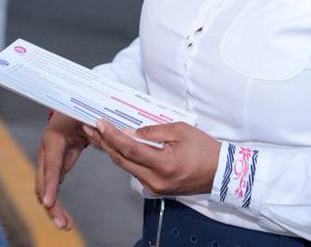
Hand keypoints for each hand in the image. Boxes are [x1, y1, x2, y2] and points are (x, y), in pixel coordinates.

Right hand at [35, 113, 89, 229]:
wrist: (69, 108)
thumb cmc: (79, 111)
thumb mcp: (87, 117)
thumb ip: (96, 129)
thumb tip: (106, 135)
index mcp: (54, 138)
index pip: (52, 164)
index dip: (50, 184)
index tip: (49, 203)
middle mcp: (46, 150)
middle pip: (43, 181)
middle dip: (51, 204)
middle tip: (62, 223)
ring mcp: (47, 159)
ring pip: (44, 188)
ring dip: (52, 207)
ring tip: (65, 224)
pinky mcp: (52, 165)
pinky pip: (50, 186)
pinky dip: (55, 202)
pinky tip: (63, 215)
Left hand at [83, 119, 219, 197]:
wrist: (219, 173)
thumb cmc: (203, 149)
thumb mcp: (179, 130)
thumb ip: (152, 131)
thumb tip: (129, 131)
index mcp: (163, 165)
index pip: (129, 148)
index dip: (112, 135)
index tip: (99, 123)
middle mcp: (155, 180)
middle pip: (122, 159)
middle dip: (104, 142)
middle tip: (90, 127)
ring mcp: (154, 187)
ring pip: (125, 166)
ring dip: (111, 149)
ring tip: (98, 133)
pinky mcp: (155, 188)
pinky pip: (134, 170)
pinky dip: (123, 157)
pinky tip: (115, 145)